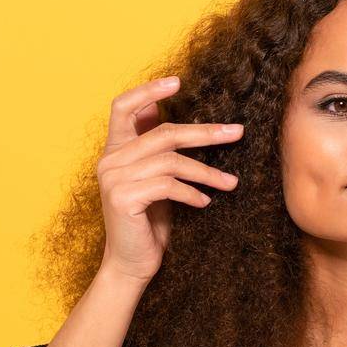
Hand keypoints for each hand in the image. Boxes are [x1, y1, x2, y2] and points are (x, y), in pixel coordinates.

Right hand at [95, 75, 242, 282]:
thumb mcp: (157, 181)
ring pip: (171, 161)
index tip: (177, 82)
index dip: (148, 90)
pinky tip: (205, 203)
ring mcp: (113, 178)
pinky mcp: (123, 198)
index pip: (122, 107)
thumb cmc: (148, 223)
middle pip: (163, 133)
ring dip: (207, 172)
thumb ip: (159, 151)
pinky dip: (192, 193)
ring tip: (230, 183)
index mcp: (115, 150)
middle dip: (205, 133)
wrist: (131, 265)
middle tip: (237, 132)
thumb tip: (166, 114)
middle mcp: (109, 160)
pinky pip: (168, 186)